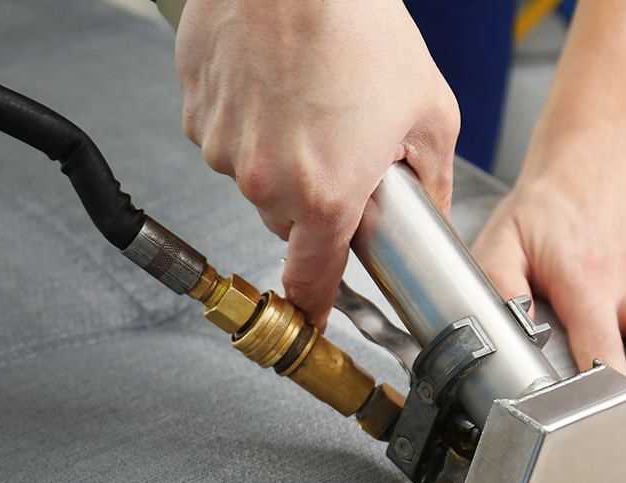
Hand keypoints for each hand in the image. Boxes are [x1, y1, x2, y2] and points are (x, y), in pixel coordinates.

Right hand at [175, 0, 457, 326]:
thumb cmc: (357, 23)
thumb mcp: (428, 108)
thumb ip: (428, 177)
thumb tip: (429, 207)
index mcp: (325, 194)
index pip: (311, 281)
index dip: (316, 302)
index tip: (315, 310)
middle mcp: (265, 182)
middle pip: (283, 219)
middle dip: (309, 196)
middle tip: (338, 144)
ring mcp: (222, 147)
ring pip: (250, 173)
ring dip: (276, 151)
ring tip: (308, 95)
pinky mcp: (196, 111)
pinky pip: (222, 131)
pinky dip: (245, 115)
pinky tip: (274, 78)